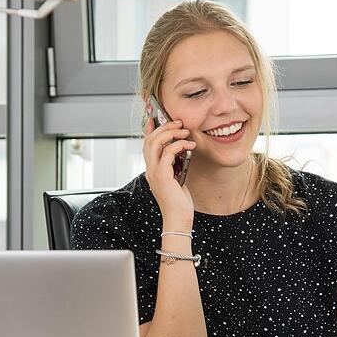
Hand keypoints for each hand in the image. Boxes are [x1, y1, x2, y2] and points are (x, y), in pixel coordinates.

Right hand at [142, 112, 196, 229]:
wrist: (178, 219)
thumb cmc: (179, 202)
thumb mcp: (177, 179)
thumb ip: (176, 165)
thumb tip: (183, 150)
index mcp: (152, 170)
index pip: (146, 145)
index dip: (149, 129)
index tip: (155, 117)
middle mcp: (150, 170)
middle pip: (149, 140)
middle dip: (164, 127)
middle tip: (179, 123)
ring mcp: (154, 172)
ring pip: (155, 143)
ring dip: (170, 133)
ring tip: (185, 131)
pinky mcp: (162, 176)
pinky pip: (167, 153)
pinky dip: (179, 145)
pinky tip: (190, 146)